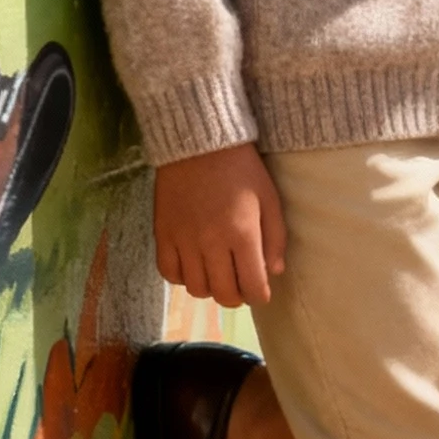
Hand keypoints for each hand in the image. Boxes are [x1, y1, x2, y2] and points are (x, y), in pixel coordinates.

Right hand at [153, 143, 286, 308]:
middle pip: (223, 294)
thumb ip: (275, 238)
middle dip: (236, 296)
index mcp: (242, 234)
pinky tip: (193, 265)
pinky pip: (168, 273)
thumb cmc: (241, 168)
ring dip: (210, 288)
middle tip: (240, 283)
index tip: (260, 290)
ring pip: (196, 289)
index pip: (253, 287)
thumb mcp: (269, 198)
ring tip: (217, 273)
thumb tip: (273, 272)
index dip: (260, 295)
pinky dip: (182, 277)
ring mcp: (183, 240)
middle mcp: (211, 243)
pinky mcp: (162, 233)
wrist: (198, 141)